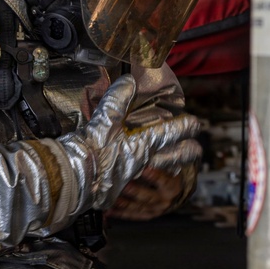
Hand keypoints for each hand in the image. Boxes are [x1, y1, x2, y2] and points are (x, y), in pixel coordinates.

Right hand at [60, 75, 201, 210]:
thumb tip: (129, 80)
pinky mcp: (119, 188)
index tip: (197, 123)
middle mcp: (143, 162)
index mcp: (142, 145)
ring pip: (160, 171)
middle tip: (197, 151)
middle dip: (187, 154)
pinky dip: (149, 176)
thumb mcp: (104, 119)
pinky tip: (146, 175)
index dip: (185, 127)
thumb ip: (118, 98)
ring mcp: (133, 177)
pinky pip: (142, 181)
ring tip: (177, 164)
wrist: (72, 178)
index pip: (169, 133)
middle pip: (173, 158)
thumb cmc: (91, 149)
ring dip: (171, 166)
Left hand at [106, 166, 190, 220]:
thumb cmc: (169, 175)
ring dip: (124, 204)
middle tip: (124, 185)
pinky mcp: (147, 215)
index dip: (154, 176)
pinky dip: (120, 214)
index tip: (145, 169)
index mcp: (172, 186)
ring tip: (111, 199)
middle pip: (149, 197)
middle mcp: (164, 200)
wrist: (176, 194)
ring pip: (138, 207)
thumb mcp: (169, 167)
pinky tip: (108, 211)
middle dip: (135, 191)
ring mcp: (155, 210)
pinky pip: (133, 216)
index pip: (164, 181)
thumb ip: (157, 160)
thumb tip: (141, 146)